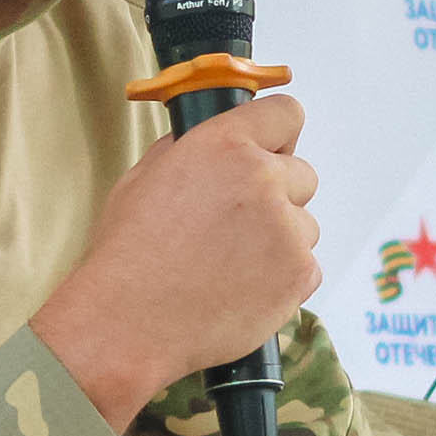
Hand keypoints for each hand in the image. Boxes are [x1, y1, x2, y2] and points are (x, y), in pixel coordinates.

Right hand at [33, 94, 320, 430]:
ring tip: (230, 266)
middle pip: (302, 175)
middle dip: (277, 196)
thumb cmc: (127, 254)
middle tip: (237, 227)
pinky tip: (241, 290)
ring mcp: (286, 228)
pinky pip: (308, 267)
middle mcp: (261, 179)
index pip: (286, 113)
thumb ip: (186, 152)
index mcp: (223, 145)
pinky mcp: (299, 274)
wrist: (128, 322)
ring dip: (279, 241)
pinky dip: (283, 280)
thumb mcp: (143, 179)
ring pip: (304, 226)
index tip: (271, 152)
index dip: (277, 136)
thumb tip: (212, 146)